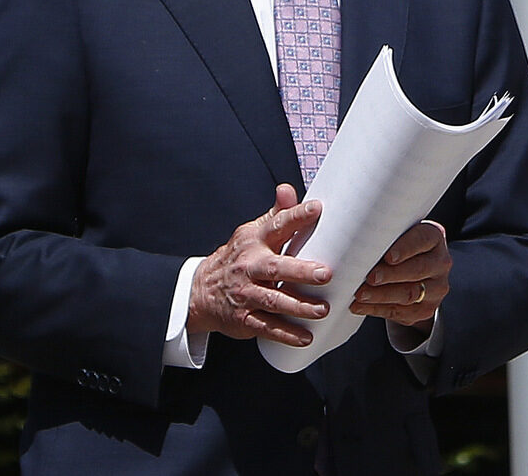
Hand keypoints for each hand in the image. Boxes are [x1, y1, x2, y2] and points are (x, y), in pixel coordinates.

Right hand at [188, 184, 331, 345]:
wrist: (201, 291)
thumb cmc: (240, 258)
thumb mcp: (253, 233)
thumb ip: (276, 214)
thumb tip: (288, 189)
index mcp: (254, 241)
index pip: (276, 226)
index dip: (295, 216)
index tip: (317, 208)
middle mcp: (249, 267)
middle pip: (276, 268)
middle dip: (301, 271)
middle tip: (326, 274)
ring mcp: (245, 294)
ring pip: (273, 301)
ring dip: (299, 306)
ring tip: (323, 309)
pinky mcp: (244, 319)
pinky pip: (267, 327)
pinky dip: (286, 334)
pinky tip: (306, 337)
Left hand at [352, 220, 450, 327]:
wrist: (411, 271)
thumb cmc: (396, 248)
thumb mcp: (396, 236)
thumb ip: (383, 236)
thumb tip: (352, 242)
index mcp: (434, 238)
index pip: (423, 239)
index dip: (406, 248)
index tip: (388, 257)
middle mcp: (440, 262)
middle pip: (418, 269)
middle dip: (391, 275)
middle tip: (370, 277)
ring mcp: (436, 287)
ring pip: (410, 293)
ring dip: (381, 295)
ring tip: (360, 295)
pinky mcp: (426, 308)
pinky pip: (401, 312)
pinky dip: (377, 309)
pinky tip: (361, 306)